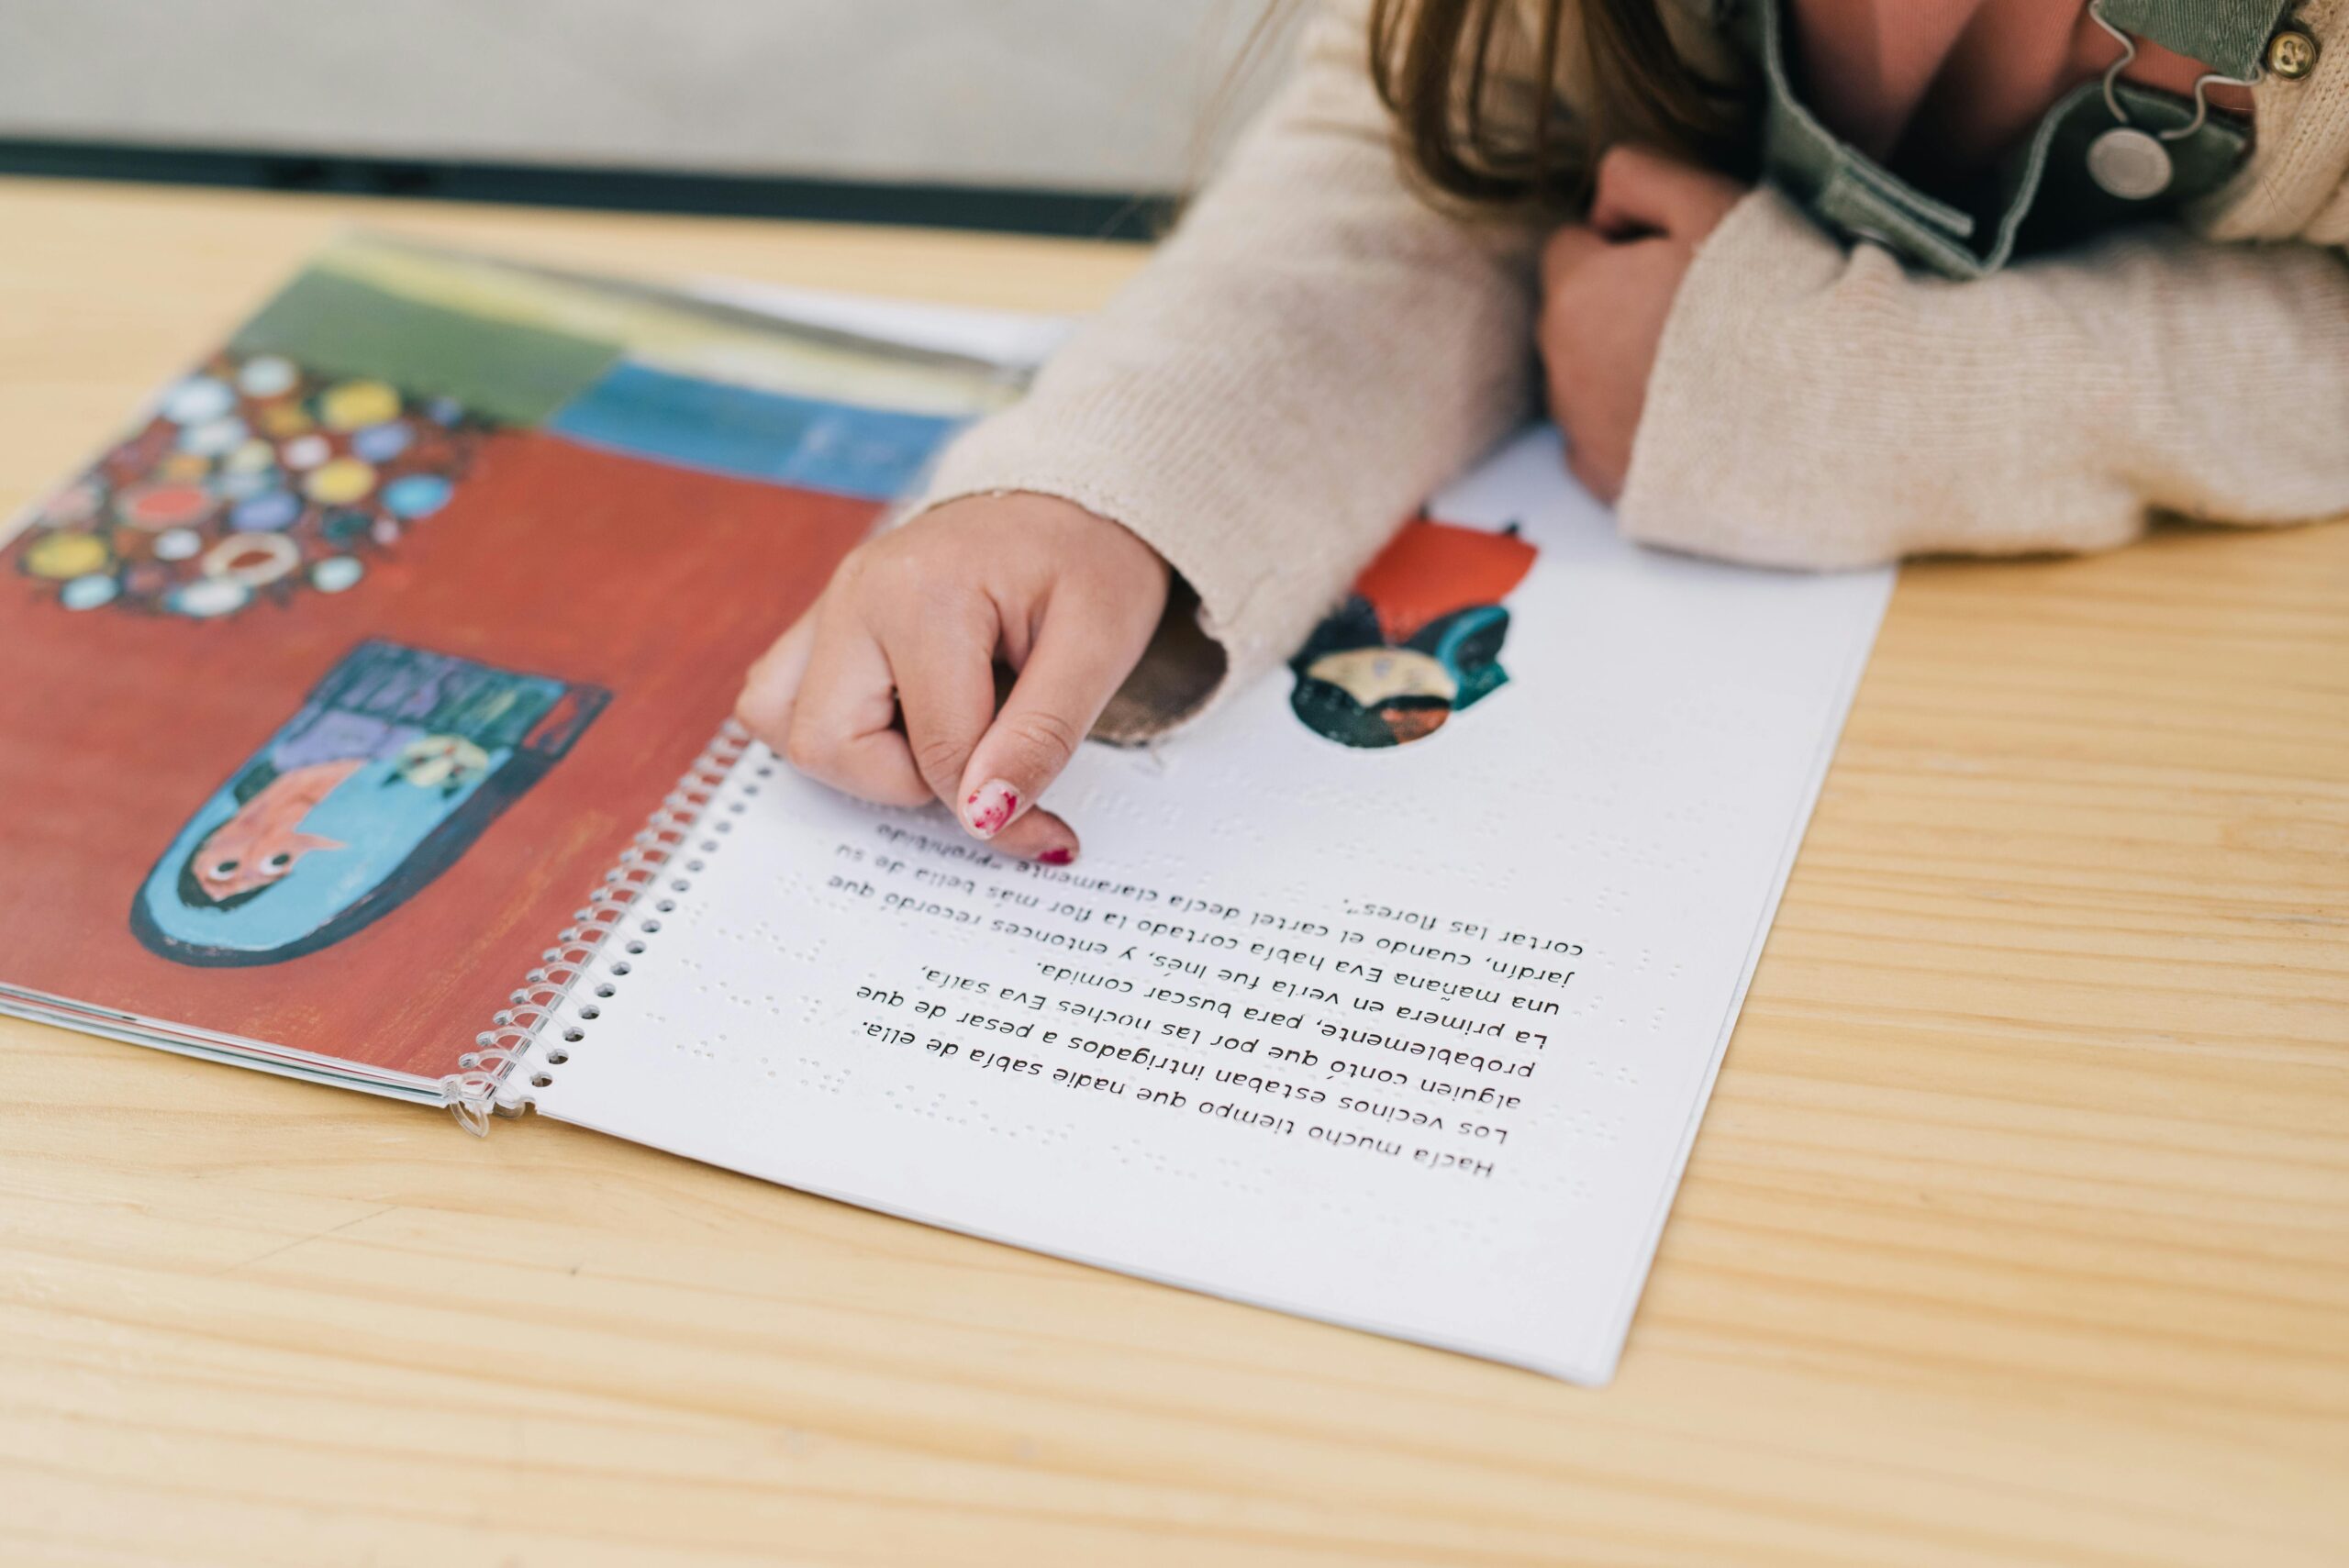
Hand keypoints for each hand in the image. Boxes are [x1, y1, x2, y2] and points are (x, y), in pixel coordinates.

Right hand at [736, 493, 1169, 863]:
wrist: (1069, 497)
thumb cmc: (1089, 560)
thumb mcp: (1099, 644)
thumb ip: (1044, 736)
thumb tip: (987, 817)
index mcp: (923, 593)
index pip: (935, 754)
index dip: (995, 811)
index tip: (1046, 832)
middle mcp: (855, 593)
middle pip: (827, 746)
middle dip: (911, 782)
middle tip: (984, 756)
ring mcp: (829, 603)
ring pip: (780, 723)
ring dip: (856, 758)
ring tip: (934, 732)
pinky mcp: (822, 619)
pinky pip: (778, 695)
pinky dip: (829, 728)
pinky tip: (899, 719)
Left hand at [1540, 144, 1746, 501]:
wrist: (1811, 414)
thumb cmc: (1766, 298)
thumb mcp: (1709, 201)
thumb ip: (1638, 176)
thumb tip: (1601, 202)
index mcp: (1575, 293)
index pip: (1571, 247)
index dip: (1625, 245)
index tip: (1680, 260)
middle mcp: (1560, 367)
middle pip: (1575, 317)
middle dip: (1618, 307)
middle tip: (1702, 314)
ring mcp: (1580, 431)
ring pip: (1584, 380)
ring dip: (1622, 369)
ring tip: (1705, 371)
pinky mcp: (1607, 482)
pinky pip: (1598, 444)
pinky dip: (1630, 430)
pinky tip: (1688, 423)